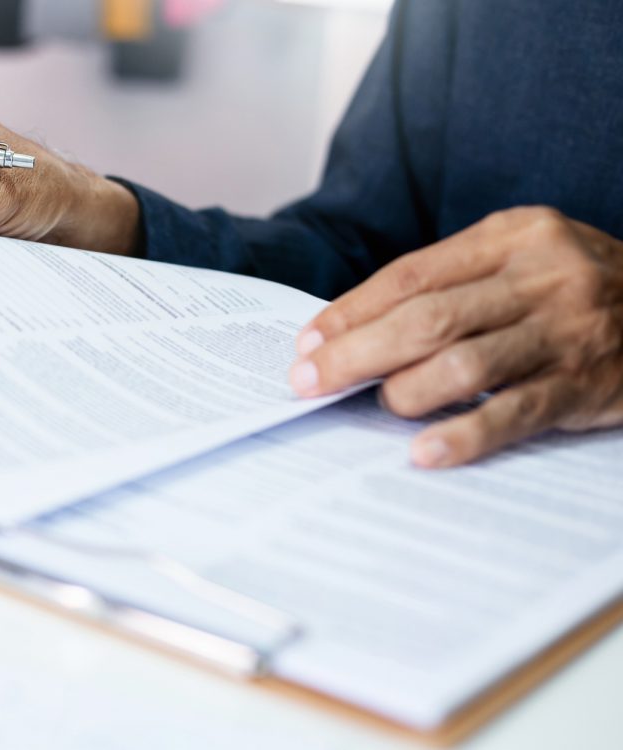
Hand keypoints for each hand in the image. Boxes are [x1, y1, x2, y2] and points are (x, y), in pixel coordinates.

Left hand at [288, 206, 622, 466]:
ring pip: (465, 362)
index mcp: (513, 236)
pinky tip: (425, 453)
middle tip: (308, 380)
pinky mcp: (586, 384)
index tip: (307, 341)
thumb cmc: (580, 290)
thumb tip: (355, 330)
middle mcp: (541, 276)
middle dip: (356, 352)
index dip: (352, 310)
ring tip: (375, 406)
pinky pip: (514, 412)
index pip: (412, 274)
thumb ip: (454, 284)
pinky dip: (464, 434)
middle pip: (427, 317)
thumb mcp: (525, 259)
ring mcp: (567, 330)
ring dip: (405, 390)